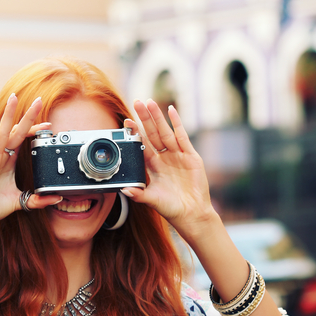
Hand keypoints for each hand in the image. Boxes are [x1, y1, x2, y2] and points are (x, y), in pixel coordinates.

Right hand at [0, 95, 60, 229]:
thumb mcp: (20, 201)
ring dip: (8, 115)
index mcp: (7, 161)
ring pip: (2, 132)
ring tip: (14, 98)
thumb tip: (56, 198)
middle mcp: (0, 156)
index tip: (48, 125)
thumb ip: (37, 200)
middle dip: (27, 116)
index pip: (22, 139)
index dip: (34, 131)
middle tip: (38, 101)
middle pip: (15, 130)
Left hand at [122, 99, 217, 237]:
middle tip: (136, 102)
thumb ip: (138, 194)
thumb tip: (124, 190)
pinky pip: (182, 136)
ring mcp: (177, 155)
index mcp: (153, 167)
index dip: (135, 133)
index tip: (126, 121)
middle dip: (144, 118)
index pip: (142, 145)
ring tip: (150, 102)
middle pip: (152, 134)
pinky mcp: (190, 156)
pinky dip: (176, 123)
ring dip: (157, 117)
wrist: (192, 213)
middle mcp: (164, 158)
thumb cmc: (171, 208)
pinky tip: (170, 110)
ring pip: (165, 132)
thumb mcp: (151, 200)